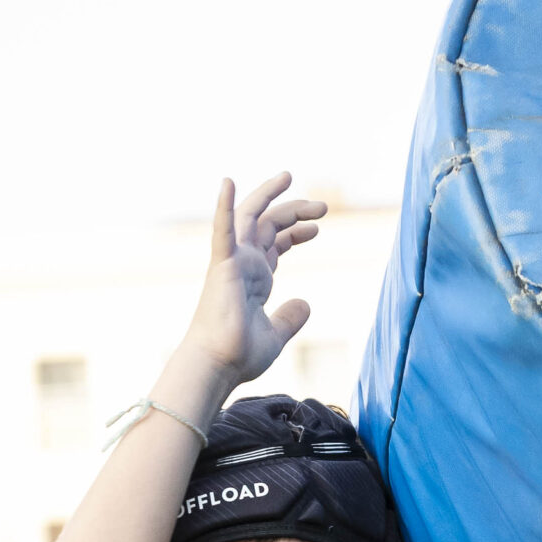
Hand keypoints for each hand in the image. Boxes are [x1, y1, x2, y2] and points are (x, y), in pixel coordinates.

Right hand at [174, 173, 327, 386]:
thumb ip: (290, 318)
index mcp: (255, 278)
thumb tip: (306, 303)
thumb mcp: (276, 334)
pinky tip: (228, 182)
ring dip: (269, 195)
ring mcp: (232, 261)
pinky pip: (222, 230)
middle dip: (295, 210)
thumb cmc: (239, 354)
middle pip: (268, 225)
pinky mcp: (222, 265)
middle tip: (323, 205)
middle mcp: (243, 264)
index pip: (275, 243)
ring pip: (250, 217)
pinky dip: (223, 206)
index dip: (295, 232)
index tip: (317, 227)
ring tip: (289, 176)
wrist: (219, 365)